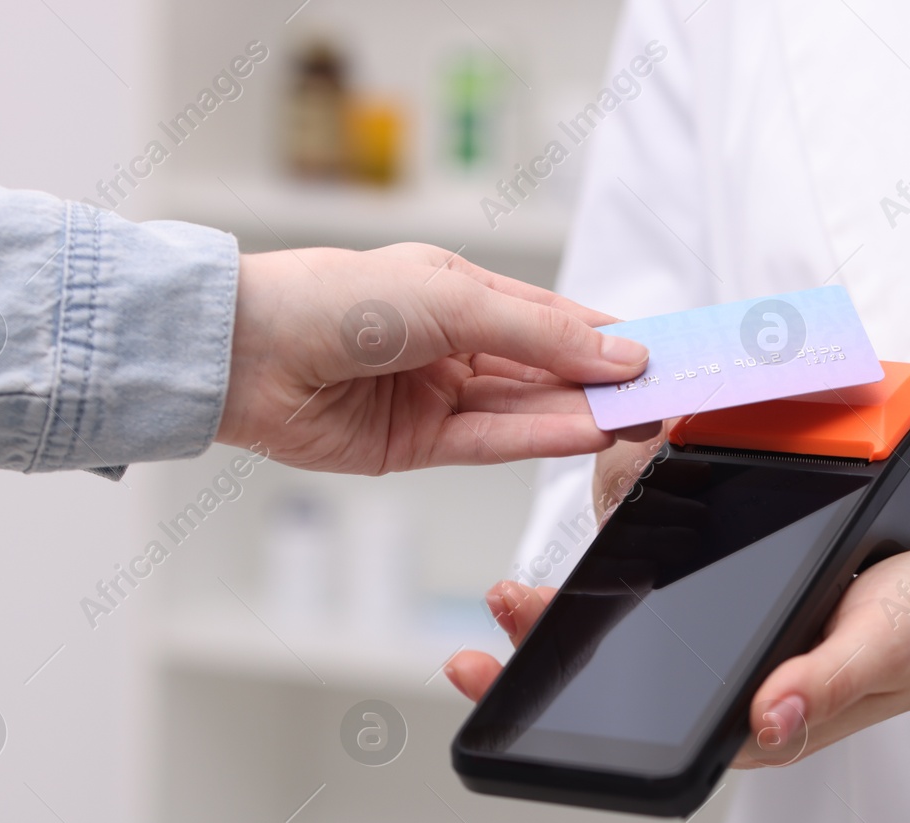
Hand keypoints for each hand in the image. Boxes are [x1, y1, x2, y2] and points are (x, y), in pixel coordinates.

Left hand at [215, 243, 657, 472]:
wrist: (247, 354)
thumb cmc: (336, 300)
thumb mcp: (453, 302)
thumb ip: (539, 336)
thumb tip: (617, 354)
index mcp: (457, 292)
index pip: (552, 318)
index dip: (607, 335)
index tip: (661, 352)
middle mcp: (451, 344)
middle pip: (544, 368)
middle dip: (602, 382)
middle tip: (662, 397)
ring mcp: (436, 395)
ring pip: (525, 409)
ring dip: (582, 414)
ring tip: (637, 420)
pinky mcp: (418, 444)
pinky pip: (493, 443)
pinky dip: (541, 439)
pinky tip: (589, 434)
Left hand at [444, 548, 909, 766]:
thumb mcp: (879, 646)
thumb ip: (824, 685)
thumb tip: (765, 722)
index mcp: (761, 726)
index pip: (649, 735)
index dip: (571, 716)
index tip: (503, 677)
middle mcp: (736, 704)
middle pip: (627, 696)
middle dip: (550, 663)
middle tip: (492, 622)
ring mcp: (733, 670)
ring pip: (638, 656)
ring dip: (575, 629)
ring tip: (515, 600)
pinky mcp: (740, 633)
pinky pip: (667, 623)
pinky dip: (619, 601)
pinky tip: (586, 578)